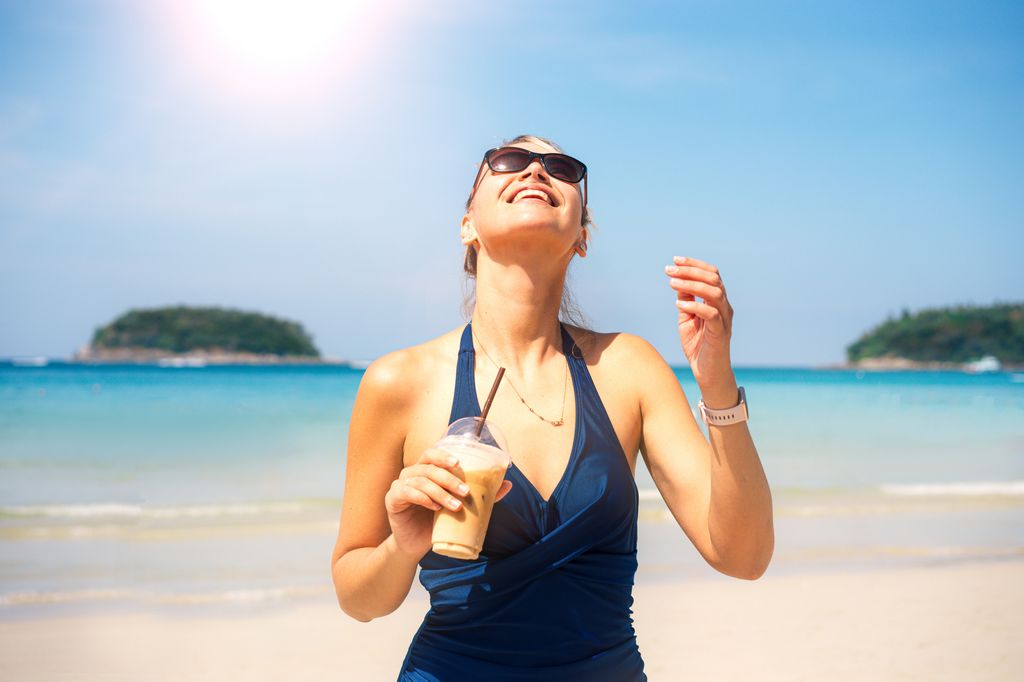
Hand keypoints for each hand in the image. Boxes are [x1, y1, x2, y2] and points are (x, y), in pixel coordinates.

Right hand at [384, 447, 512, 558]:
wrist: (415, 545)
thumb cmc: (436, 522)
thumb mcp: (459, 508)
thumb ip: (479, 495)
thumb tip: (508, 485)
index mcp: (426, 470)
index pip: (432, 454)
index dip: (444, 455)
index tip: (459, 463)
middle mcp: (411, 473)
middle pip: (428, 466)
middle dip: (449, 477)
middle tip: (466, 491)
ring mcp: (400, 485)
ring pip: (421, 480)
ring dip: (440, 492)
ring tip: (456, 506)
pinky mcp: (392, 499)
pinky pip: (407, 492)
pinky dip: (423, 498)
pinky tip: (435, 508)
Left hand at [664, 256, 734, 389]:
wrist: (708, 373)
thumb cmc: (698, 346)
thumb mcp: (687, 319)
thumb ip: (686, 300)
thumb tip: (677, 281)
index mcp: (718, 301)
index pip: (711, 274)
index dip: (694, 264)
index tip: (675, 260)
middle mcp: (724, 307)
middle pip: (713, 279)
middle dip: (690, 270)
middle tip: (669, 270)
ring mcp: (724, 319)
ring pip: (714, 292)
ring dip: (692, 284)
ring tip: (672, 283)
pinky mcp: (720, 332)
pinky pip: (711, 313)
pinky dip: (694, 305)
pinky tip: (678, 303)